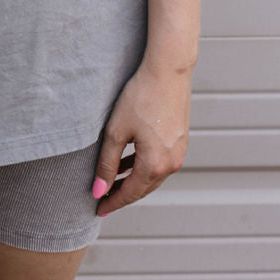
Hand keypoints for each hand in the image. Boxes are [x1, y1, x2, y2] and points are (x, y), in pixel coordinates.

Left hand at [92, 60, 191, 216]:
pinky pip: (160, 162)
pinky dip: (143, 166)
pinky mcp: (180, 140)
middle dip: (122, 194)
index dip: (112, 202)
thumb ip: (107, 163)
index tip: (98, 209)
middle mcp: (171, 164)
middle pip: (143, 188)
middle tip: (102, 198)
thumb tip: (99, 190)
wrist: (168, 70)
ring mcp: (179, 152)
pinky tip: (129, 161)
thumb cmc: (141, 96)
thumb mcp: (116, 131)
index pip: (130, 193)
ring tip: (111, 180)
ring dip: (133, 180)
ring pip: (152, 176)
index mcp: (155, 165)